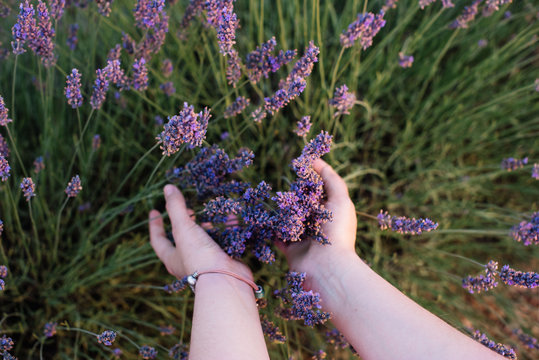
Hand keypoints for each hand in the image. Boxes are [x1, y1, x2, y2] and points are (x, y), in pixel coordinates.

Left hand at [148, 184, 251, 280]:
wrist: (225, 280)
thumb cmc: (199, 256)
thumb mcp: (183, 229)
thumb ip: (176, 207)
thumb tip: (167, 188)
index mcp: (173, 257)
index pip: (158, 240)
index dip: (155, 226)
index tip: (154, 211)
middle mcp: (187, 262)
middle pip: (182, 240)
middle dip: (185, 223)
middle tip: (188, 210)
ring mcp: (207, 263)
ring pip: (204, 241)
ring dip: (207, 226)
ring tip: (210, 214)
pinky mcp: (224, 261)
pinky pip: (223, 242)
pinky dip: (226, 229)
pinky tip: (231, 218)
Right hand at [277, 159, 357, 276]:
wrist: (327, 268)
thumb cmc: (337, 232)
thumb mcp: (341, 199)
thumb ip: (331, 178)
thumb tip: (315, 160)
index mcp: (333, 211)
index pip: (320, 189)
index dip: (311, 177)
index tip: (298, 164)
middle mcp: (319, 224)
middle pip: (303, 203)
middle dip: (294, 193)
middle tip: (283, 183)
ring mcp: (305, 237)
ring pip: (289, 218)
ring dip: (281, 210)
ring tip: (271, 197)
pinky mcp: (291, 249)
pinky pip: (278, 235)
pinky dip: (271, 227)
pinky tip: (264, 216)